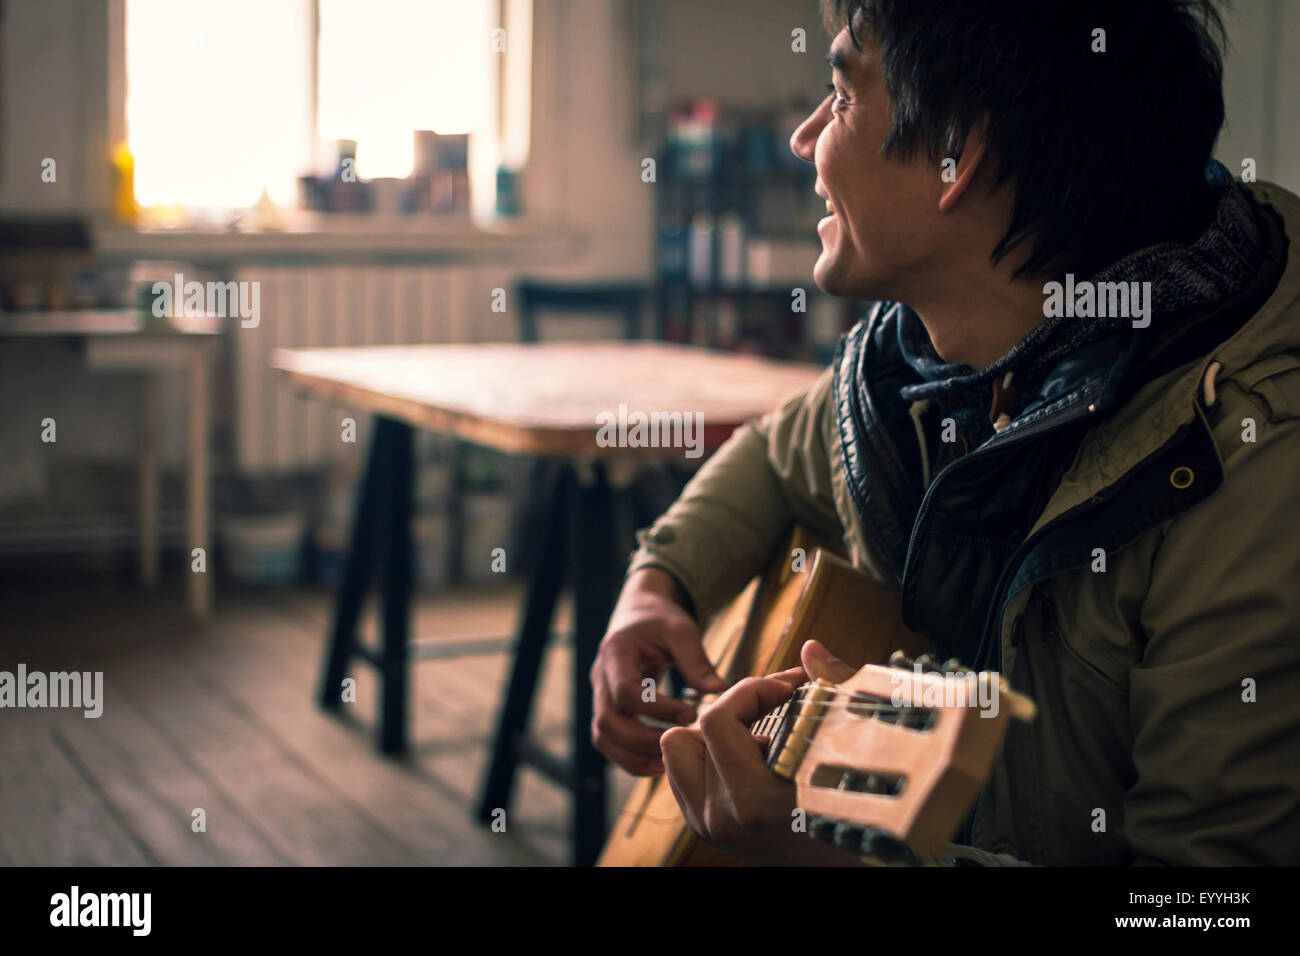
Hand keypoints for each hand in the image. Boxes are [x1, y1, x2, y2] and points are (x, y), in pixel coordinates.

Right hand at [590, 568, 727, 774]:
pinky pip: (610, 742)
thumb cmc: (659, 619)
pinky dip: (631, 757)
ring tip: (668, 763)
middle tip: (677, 745)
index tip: (689, 714)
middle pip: (606, 723)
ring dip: (633, 756)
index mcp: (615, 653)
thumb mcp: (680, 630)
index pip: (626, 691)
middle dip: (641, 742)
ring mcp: (601, 696)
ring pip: (603, 738)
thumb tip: (720, 692)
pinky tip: (659, 760)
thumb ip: (697, 661)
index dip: (656, 709)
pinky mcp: (610, 709)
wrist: (638, 613)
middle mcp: (601, 678)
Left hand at [659, 640, 863, 864]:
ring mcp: (708, 825)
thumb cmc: (855, 806)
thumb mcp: (846, 747)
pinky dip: (709, 756)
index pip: (717, 720)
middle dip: (732, 711)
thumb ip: (828, 689)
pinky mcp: (702, 827)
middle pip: (689, 731)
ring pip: (677, 750)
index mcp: (753, 800)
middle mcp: (721, 817)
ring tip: (756, 740)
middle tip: (773, 711)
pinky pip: (681, 770)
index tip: (788, 687)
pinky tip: (749, 760)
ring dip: (711, 736)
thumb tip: (810, 647)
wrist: (843, 866)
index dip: (752, 690)